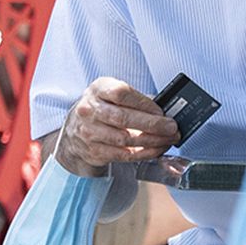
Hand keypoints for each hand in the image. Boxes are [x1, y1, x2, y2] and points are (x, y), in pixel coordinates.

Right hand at [53, 78, 179, 177]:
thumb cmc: (101, 108)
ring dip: (152, 141)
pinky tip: (156, 150)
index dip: (144, 103)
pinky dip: (144, 153)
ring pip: (125, 139)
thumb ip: (135, 99)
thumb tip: (164, 110)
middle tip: (172, 128)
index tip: (162, 111)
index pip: (122, 94)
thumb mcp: (111, 94)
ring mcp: (89, 132)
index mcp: (98, 89)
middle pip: (124, 118)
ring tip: (168, 140)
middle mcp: (90, 110)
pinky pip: (123, 155)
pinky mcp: (94, 151)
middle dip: (153, 125)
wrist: (74, 130)